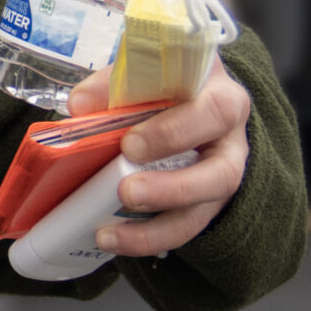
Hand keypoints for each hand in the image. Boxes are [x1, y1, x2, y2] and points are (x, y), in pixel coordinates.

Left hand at [66, 65, 252, 256]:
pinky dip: (147, 238)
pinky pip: (184, 228)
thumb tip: (79, 107)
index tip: (130, 144)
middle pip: (221, 174)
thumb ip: (112, 85)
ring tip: (110, 233)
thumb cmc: (166, 82)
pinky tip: (113, 239)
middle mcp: (231, 141)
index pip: (213, 113)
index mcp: (221, 96)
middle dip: (172, 189)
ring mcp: (221, 176)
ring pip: (203, 211)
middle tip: (126, 192)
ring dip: (156, 228)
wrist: (192, 96)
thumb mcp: (146, 71)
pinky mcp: (206, 203)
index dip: (173, 132)